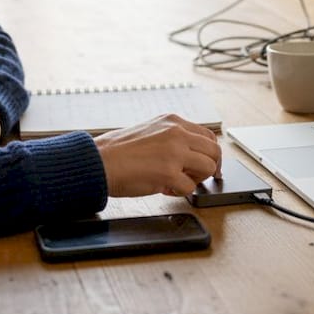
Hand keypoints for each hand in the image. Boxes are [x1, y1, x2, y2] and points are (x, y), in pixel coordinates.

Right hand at [93, 114, 222, 196]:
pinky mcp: (169, 172)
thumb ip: (173, 139)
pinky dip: (180, 192)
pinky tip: (164, 188)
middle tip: (199, 178)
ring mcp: (174, 152)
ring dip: (196, 179)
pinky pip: (190, 187)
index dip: (210, 153)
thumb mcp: (151, 132)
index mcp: (173, 121)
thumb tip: (191, 157)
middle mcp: (177, 133)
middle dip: (210, 167)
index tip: (209, 164)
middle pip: (214, 151)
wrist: (99, 161)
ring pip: (208, 167)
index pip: (208, 135)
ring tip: (177, 182)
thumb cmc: (118, 151)